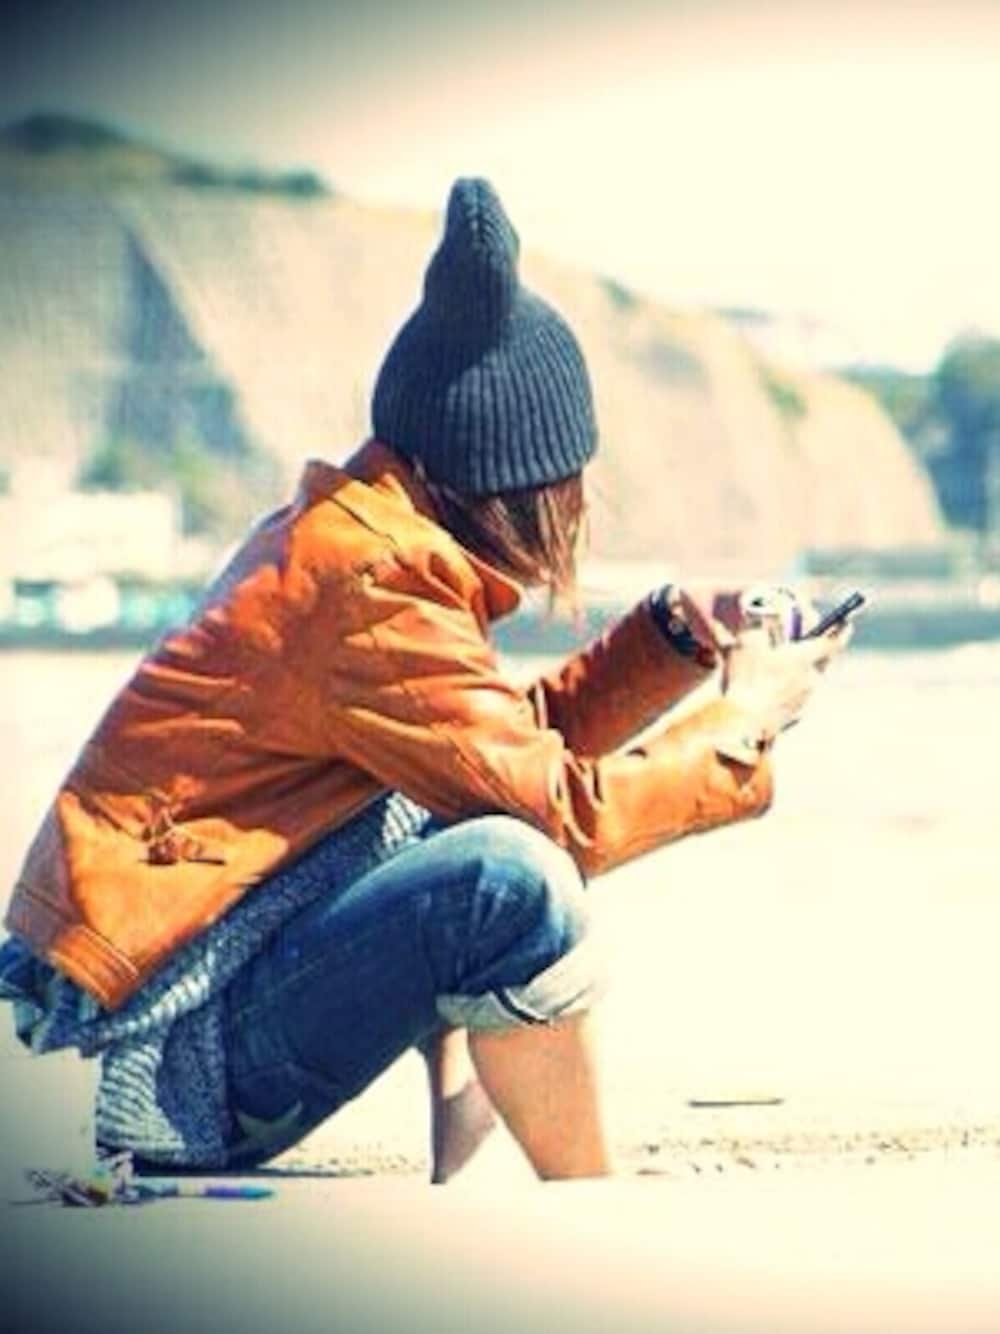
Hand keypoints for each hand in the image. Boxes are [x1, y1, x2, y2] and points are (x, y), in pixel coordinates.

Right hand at [721, 621, 850, 736]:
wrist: (741, 723)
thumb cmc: (744, 680)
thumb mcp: (746, 643)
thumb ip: (758, 624)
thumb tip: (762, 612)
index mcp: (803, 658)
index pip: (833, 641)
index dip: (841, 629)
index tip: (847, 622)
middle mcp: (811, 679)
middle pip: (823, 660)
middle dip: (818, 649)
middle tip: (808, 641)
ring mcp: (805, 700)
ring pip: (810, 679)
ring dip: (801, 670)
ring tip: (779, 667)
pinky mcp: (796, 716)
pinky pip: (799, 696)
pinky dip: (790, 689)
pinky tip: (769, 690)